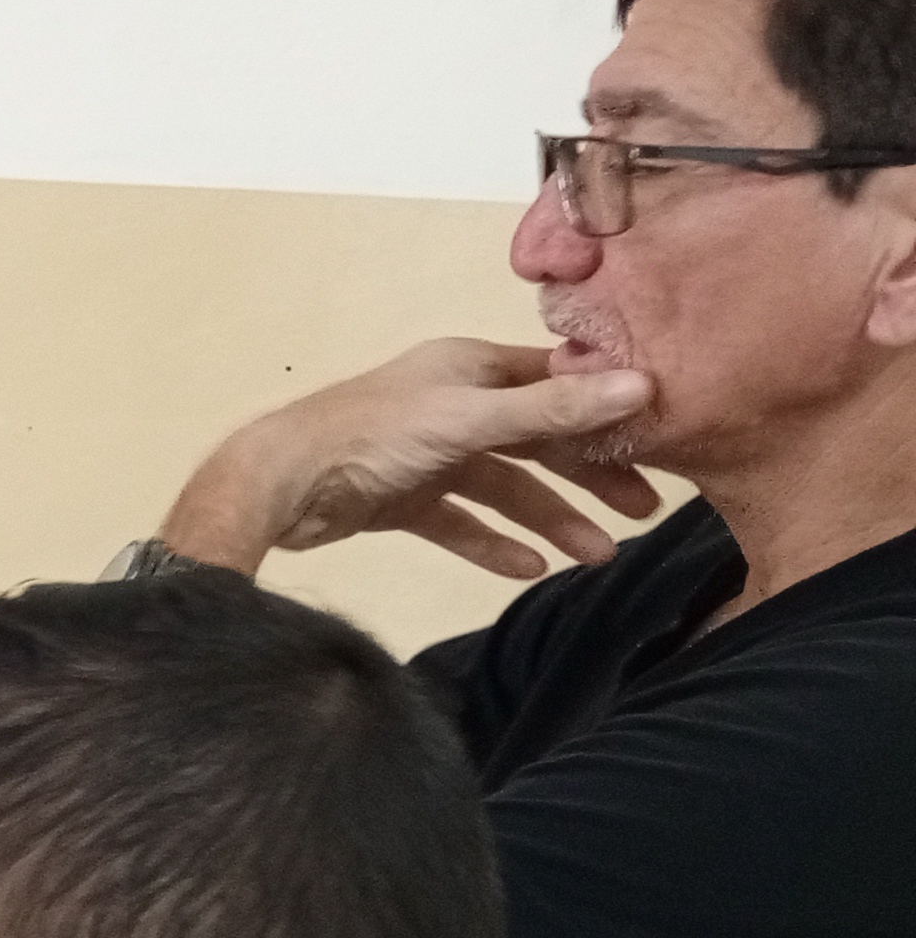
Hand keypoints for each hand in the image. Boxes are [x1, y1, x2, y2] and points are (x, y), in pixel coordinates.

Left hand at [162, 339, 661, 581]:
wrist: (279, 485)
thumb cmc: (371, 437)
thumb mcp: (470, 419)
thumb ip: (552, 409)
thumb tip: (642, 384)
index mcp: (469, 369)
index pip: (555, 384)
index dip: (604, 411)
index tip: (657, 441)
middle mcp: (452, 404)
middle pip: (536, 439)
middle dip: (588, 476)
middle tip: (644, 512)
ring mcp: (426, 454)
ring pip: (502, 487)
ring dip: (548, 519)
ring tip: (595, 556)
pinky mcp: (401, 498)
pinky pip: (459, 521)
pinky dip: (491, 542)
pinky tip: (528, 568)